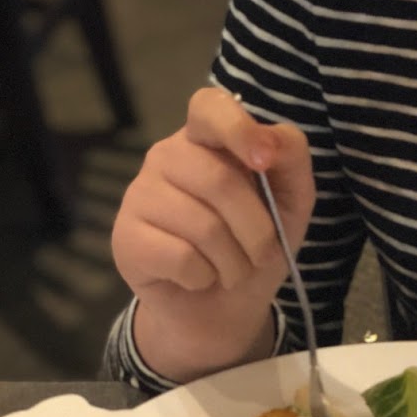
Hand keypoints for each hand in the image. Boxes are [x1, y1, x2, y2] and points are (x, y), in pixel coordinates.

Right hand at [112, 88, 315, 380]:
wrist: (222, 310)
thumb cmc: (255, 244)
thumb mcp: (292, 201)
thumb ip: (290, 158)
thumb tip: (270, 140)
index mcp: (207, 138)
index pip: (209, 106)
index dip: (238, 129)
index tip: (264, 161)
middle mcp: (167, 156)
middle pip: (220, 180)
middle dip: (257, 230)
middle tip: (261, 254)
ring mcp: (140, 194)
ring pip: (203, 225)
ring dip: (235, 261)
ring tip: (232, 270)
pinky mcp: (125, 237)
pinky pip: (181, 257)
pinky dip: (205, 277)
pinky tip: (199, 278)